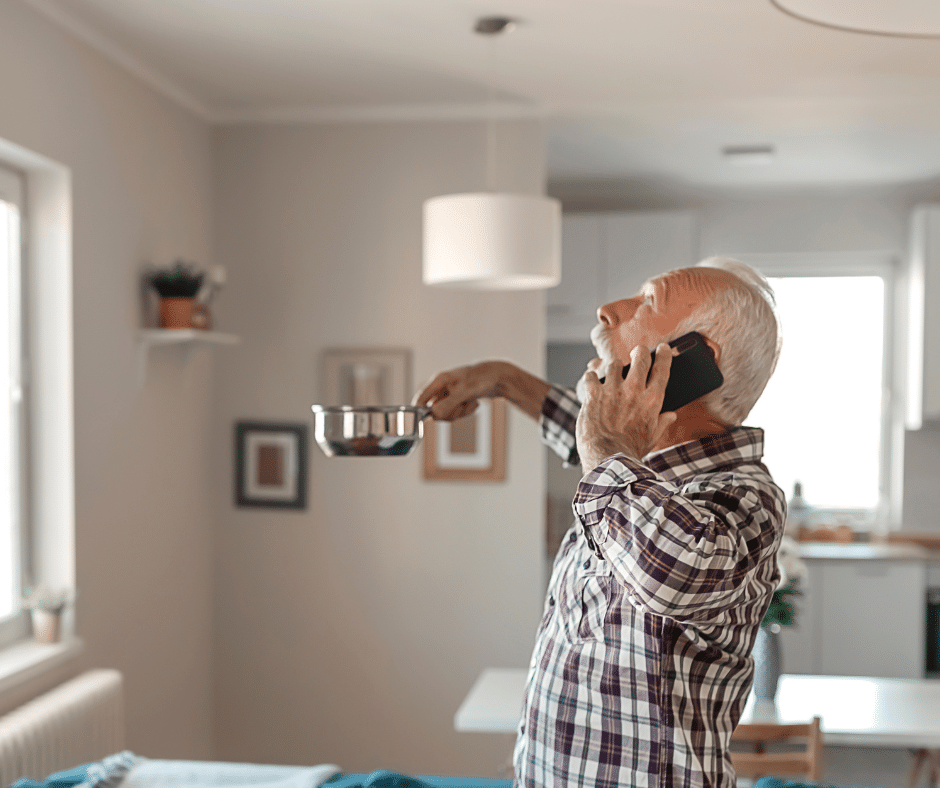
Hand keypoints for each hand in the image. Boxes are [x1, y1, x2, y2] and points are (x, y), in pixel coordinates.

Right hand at [413, 361, 504, 420]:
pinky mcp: (459, 399)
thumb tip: (433, 415)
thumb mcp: (463, 393)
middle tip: (461, 406)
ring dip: (460, 412)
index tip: (424, 421)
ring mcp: (450, 394)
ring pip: (447, 413)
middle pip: (435, 410)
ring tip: (470, 402)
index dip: (420, 411)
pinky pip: (457, 412)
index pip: (421, 398)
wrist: (500, 378)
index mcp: (440, 380)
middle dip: (450, 412)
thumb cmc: (481, 380)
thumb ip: (447, 405)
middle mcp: (442, 387)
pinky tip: (474, 402)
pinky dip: (467, 410)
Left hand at [575, 343, 678, 470]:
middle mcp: (634, 390)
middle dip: (640, 351)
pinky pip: (591, 375)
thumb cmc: (630, 450)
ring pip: (614, 364)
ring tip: (612, 372)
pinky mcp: (594, 394)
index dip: (664, 355)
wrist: (607, 457)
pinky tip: (592, 380)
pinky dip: (591, 376)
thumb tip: (671, 416)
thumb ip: (661, 423)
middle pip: (640, 357)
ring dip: (613, 366)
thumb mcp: (652, 437)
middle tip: (638, 352)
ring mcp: (613, 390)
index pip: (662, 369)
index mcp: (652, 400)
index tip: (663, 349)